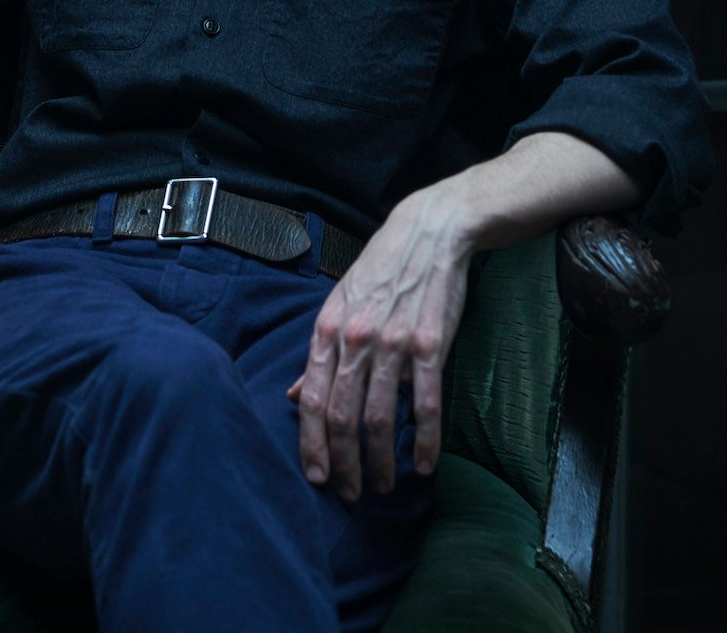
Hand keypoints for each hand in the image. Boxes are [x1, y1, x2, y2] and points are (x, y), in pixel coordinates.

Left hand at [285, 188, 473, 502]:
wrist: (428, 232)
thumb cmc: (381, 270)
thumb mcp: (339, 304)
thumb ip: (319, 354)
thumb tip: (297, 396)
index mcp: (327, 330)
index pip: (313, 400)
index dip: (312, 444)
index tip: (316, 477)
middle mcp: (355, 339)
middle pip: (343, 417)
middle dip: (344, 463)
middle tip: (350, 494)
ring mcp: (393, 344)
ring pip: (380, 417)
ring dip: (381, 461)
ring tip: (385, 486)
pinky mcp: (429, 345)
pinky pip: (425, 404)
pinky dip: (424, 440)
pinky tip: (424, 463)